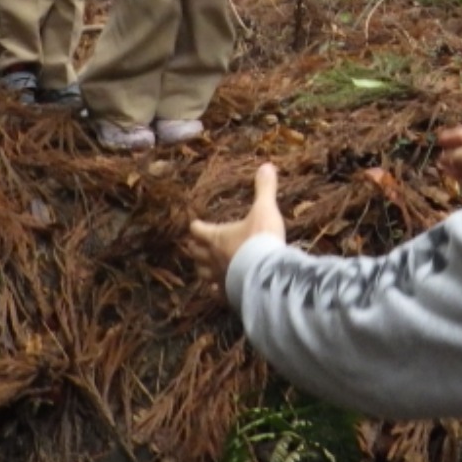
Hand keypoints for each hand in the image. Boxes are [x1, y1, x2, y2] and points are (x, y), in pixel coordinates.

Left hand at [187, 163, 286, 301]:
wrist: (267, 276)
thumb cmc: (261, 240)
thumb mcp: (264, 210)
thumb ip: (264, 189)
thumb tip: (267, 166)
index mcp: (217, 237)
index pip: (198, 230)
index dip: (196, 226)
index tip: (194, 223)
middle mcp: (213, 258)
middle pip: (196, 253)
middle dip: (196, 247)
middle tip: (196, 244)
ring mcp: (219, 279)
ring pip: (202, 274)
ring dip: (203, 268)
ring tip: (206, 266)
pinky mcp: (228, 295)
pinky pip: (216, 293)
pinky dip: (215, 289)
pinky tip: (218, 289)